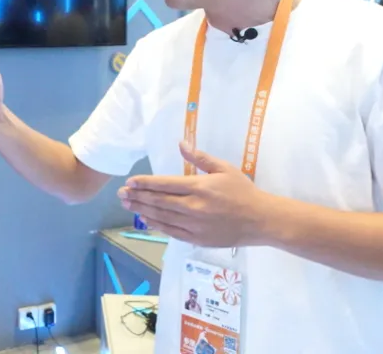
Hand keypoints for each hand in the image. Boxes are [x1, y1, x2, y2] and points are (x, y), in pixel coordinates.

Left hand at [118, 141, 274, 247]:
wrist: (261, 220)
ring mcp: (194, 225)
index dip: (144, 183)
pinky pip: (172, 232)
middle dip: (137, 197)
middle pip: (159, 201)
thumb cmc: (243, 191)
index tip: (130, 182)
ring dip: (142, 211)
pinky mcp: (197, 239)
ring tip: (128, 205)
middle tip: (121, 194)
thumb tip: (181, 143)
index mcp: (200, 187)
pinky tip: (146, 220)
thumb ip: (200, 157)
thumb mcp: (224, 168)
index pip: (165, 184)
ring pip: (162, 217)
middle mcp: (194, 207)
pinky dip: (157, 226)